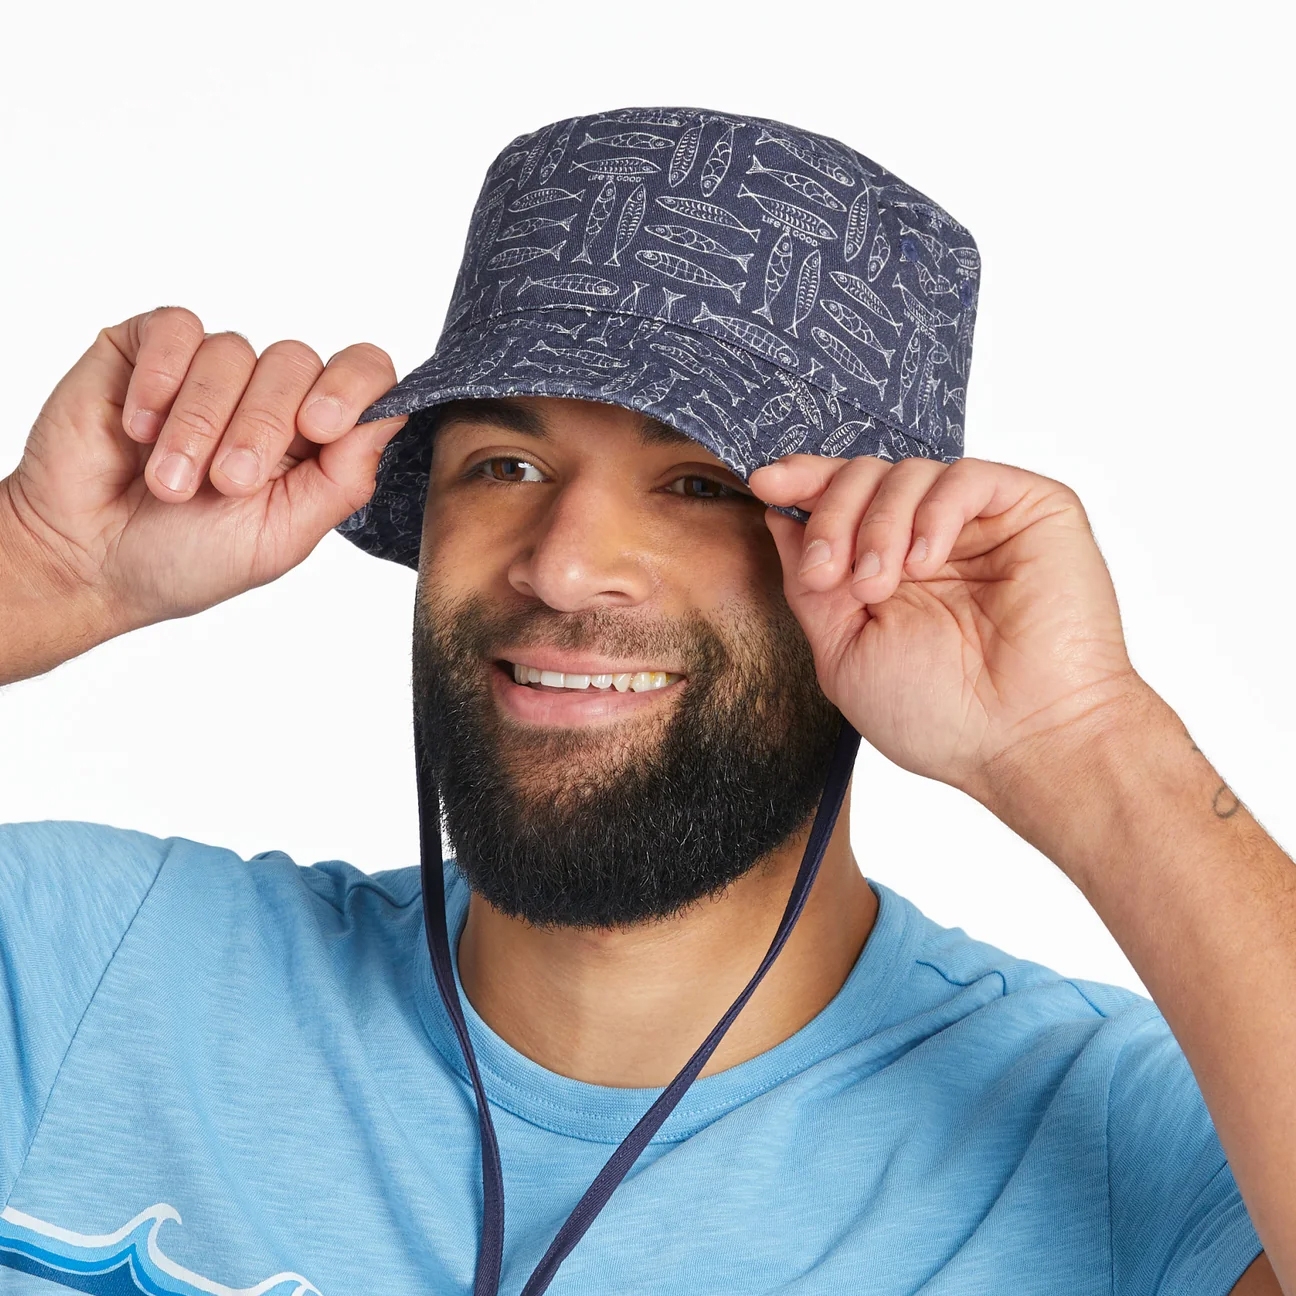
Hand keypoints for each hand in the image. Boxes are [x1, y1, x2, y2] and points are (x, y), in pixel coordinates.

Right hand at [2, 307, 405, 654]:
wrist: (87, 563)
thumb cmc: (183, 558)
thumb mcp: (282, 536)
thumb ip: (343, 479)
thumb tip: (392, 417)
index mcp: (312, 440)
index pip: (362, 378)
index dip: (353, 389)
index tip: (320, 426)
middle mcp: (267, 397)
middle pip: (297, 363)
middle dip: (260, 428)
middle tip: (225, 483)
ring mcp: (209, 370)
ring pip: (234, 351)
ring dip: (200, 423)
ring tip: (168, 480)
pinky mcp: (147, 348)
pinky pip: (176, 330)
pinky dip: (159, 381)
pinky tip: (138, 429)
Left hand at [750, 455, 1145, 802]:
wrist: (1026, 740)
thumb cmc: (942, 716)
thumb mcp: (843, 653)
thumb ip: (809, 586)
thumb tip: (782, 519)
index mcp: (887, 571)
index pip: (840, 502)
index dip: (802, 483)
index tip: (766, 484)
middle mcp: (930, 542)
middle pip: (864, 476)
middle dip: (832, 516)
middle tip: (831, 574)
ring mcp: (979, 526)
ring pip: (908, 471)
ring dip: (878, 525)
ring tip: (880, 586)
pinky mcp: (1031, 511)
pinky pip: (966, 477)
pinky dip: (933, 512)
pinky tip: (926, 561)